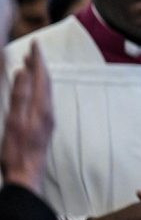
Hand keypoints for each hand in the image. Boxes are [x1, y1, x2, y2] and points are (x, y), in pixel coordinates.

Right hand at [0, 41, 53, 194]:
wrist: (26, 176)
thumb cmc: (17, 151)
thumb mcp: (13, 121)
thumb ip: (19, 95)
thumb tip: (23, 71)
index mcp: (42, 107)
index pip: (42, 77)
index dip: (38, 59)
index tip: (34, 43)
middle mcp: (48, 111)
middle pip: (46, 82)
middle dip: (39, 65)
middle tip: (32, 50)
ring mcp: (47, 120)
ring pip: (45, 91)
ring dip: (38, 76)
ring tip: (30, 64)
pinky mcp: (43, 127)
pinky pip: (42, 99)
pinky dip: (37, 88)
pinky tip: (31, 89)